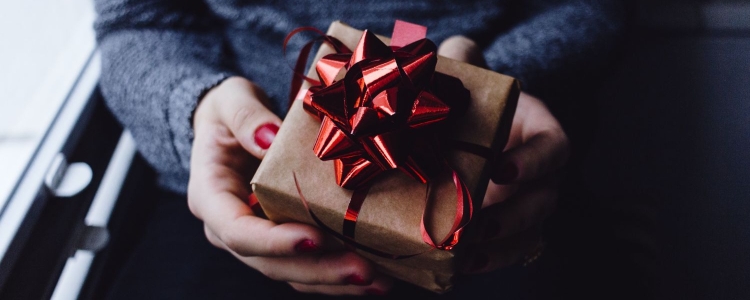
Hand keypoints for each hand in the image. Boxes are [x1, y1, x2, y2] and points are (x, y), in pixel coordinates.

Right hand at [188, 76, 391, 294]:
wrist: (231, 126)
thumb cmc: (229, 112)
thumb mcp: (230, 100)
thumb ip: (246, 117)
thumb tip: (269, 138)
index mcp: (211, 197)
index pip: (237, 231)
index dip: (274, 242)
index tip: (315, 238)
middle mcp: (229, 229)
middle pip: (270, 263)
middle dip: (318, 269)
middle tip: (363, 269)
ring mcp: (257, 239)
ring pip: (292, 273)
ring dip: (334, 280)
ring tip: (377, 280)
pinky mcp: (282, 241)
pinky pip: (307, 265)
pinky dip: (337, 273)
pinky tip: (375, 275)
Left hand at [439, 37, 569, 272]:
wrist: (470, 136)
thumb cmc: (476, 107)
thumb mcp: (473, 84)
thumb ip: (467, 64)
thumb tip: (455, 51)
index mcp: (542, 133)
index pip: (554, 148)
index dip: (533, 161)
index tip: (501, 169)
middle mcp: (544, 174)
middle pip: (543, 200)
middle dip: (513, 216)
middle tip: (477, 223)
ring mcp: (530, 206)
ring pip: (530, 234)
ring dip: (500, 248)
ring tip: (466, 253)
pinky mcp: (511, 231)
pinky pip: (510, 253)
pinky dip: (488, 262)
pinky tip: (460, 266)